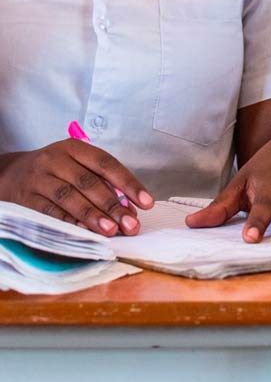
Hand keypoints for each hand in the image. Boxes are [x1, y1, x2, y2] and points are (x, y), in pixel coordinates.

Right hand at [0, 141, 152, 235]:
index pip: (106, 163)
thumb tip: (129, 209)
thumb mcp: (76, 166)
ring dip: (92, 215)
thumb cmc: (54, 171)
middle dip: (113, 205)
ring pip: (69, 197)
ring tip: (111, 231)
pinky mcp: (26, 200)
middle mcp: (56, 160)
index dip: (128, 183)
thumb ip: (101, 183)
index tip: (146, 202)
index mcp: (74, 147)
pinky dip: (69, 223)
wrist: (10, 175)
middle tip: (130, 224)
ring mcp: (39, 179)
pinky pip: (50, 213)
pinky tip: (84, 233)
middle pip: (89, 182)